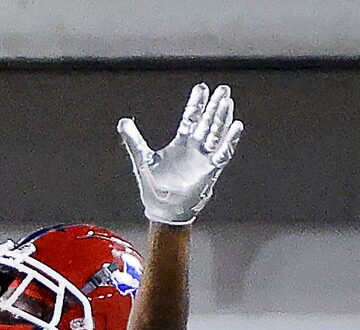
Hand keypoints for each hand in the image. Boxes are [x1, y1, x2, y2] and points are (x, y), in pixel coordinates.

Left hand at [118, 83, 242, 225]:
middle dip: (215, 106)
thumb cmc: (155, 188)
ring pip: (216, 133)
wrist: (163, 211)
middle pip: (207, 122)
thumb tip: (122, 122)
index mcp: (180, 144)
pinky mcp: (210, 170)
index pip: (191, 118)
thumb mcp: (142, 159)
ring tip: (227, 102)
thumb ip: (134, 140)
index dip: (197, 103)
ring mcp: (203, 159)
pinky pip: (223, 152)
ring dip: (222, 118)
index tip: (202, 87)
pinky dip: (230, 140)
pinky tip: (236, 126)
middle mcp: (194, 149)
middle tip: (223, 90)